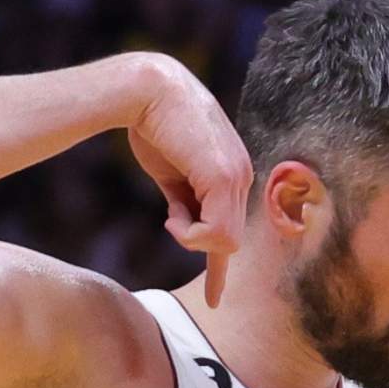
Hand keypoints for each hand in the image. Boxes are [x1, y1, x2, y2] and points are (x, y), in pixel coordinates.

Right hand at [129, 55, 252, 306]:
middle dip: (196, 240)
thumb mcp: (171, 171)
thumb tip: (181, 222)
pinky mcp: (225, 177)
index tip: (213, 297)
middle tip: (169, 215)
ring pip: (223, 241)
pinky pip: (215, 233)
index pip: (233, 225)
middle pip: (227, 239)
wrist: (146, 90)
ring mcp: (237, 176)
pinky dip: (190, 234)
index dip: (219, 266)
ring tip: (170, 210)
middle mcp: (242, 174)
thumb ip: (183, 198)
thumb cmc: (153, 124)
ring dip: (190, 236)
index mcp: (231, 172)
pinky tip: (172, 215)